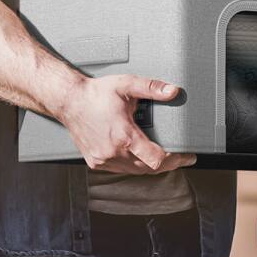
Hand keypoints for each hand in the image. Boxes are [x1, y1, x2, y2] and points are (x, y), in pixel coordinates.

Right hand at [61, 74, 194, 175]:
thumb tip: (173, 91)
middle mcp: (113, 152)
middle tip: (181, 158)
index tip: (188, 156)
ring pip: (135, 171)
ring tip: (165, 158)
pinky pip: (121, 169)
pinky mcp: (96, 162)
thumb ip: (151, 88)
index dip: (176, 160)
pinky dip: (133, 165)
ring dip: (151, 166)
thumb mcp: (126, 85)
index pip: (157, 159)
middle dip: (169, 164)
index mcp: (124, 136)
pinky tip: (140, 157)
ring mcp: (103, 159)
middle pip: (149, 169)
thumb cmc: (96, 93)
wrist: (68, 101)